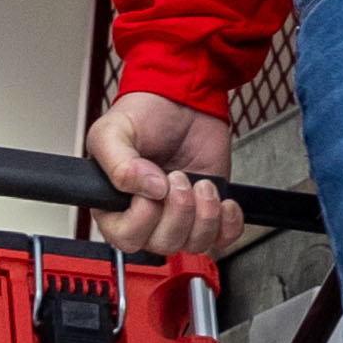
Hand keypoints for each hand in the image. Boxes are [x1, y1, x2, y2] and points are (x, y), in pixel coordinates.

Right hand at [85, 88, 246, 259]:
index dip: (143, 217)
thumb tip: (146, 188)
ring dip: (204, 215)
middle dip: (178, 211)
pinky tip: (223, 201)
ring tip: (202, 184)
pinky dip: (228, 224)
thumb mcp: (114, 131)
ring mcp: (178, 215)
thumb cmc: (143, 114)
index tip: (154, 186)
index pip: (126, 237)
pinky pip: (221, 239)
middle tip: (179, 177)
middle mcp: (146, 215)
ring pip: (193, 244)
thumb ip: (118, 162)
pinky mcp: (207, 211)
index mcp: (114, 204)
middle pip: (163, 244)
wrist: (182, 98)